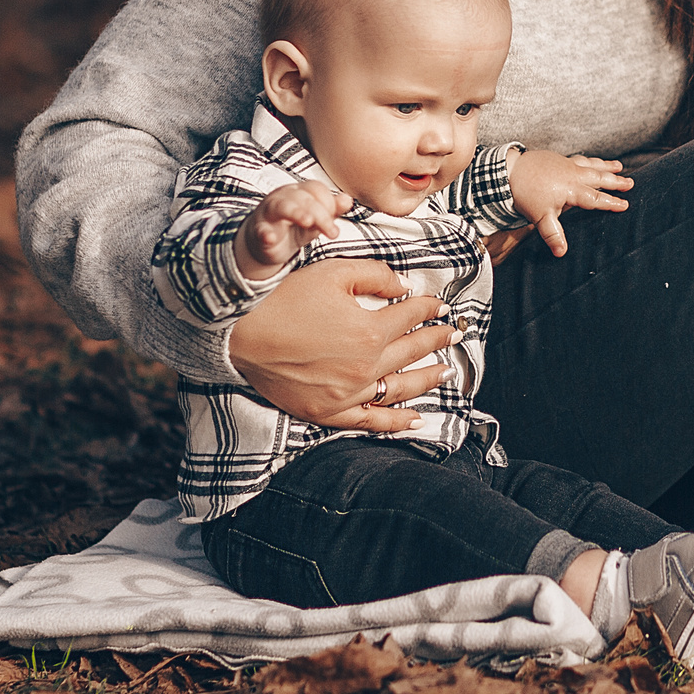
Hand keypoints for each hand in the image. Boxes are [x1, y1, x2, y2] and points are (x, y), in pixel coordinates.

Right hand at [227, 259, 455, 429]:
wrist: (239, 333)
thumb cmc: (283, 299)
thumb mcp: (332, 272)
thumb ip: (375, 275)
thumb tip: (404, 286)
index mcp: (369, 330)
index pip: (411, 315)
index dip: (429, 306)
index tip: (439, 304)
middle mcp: (364, 366)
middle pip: (412, 351)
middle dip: (437, 339)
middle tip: (455, 334)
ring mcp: (348, 394)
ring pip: (400, 388)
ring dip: (427, 378)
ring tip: (447, 370)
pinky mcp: (328, 412)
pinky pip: (371, 422)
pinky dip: (397, 422)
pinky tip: (417, 418)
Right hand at [237, 179, 349, 278]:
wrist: (266, 244)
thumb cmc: (294, 228)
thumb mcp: (316, 220)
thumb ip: (332, 210)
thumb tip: (348, 200)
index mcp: (298, 191)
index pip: (316, 189)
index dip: (329, 204)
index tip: (335, 224)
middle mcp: (283, 197)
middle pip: (303, 198)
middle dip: (321, 215)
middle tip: (333, 233)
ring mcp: (268, 212)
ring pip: (282, 207)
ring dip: (296, 213)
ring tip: (308, 222)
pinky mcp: (258, 230)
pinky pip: (261, 229)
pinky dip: (265, 233)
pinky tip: (270, 238)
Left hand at [508, 149, 631, 256]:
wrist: (509, 170)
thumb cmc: (526, 194)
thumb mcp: (540, 217)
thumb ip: (553, 234)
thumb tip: (562, 253)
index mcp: (572, 190)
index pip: (596, 198)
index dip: (611, 202)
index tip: (625, 204)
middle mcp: (573, 175)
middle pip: (599, 178)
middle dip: (615, 181)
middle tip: (630, 183)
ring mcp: (566, 164)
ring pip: (592, 165)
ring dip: (606, 166)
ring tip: (619, 166)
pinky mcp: (558, 159)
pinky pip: (580, 159)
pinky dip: (590, 160)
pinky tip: (591, 161)